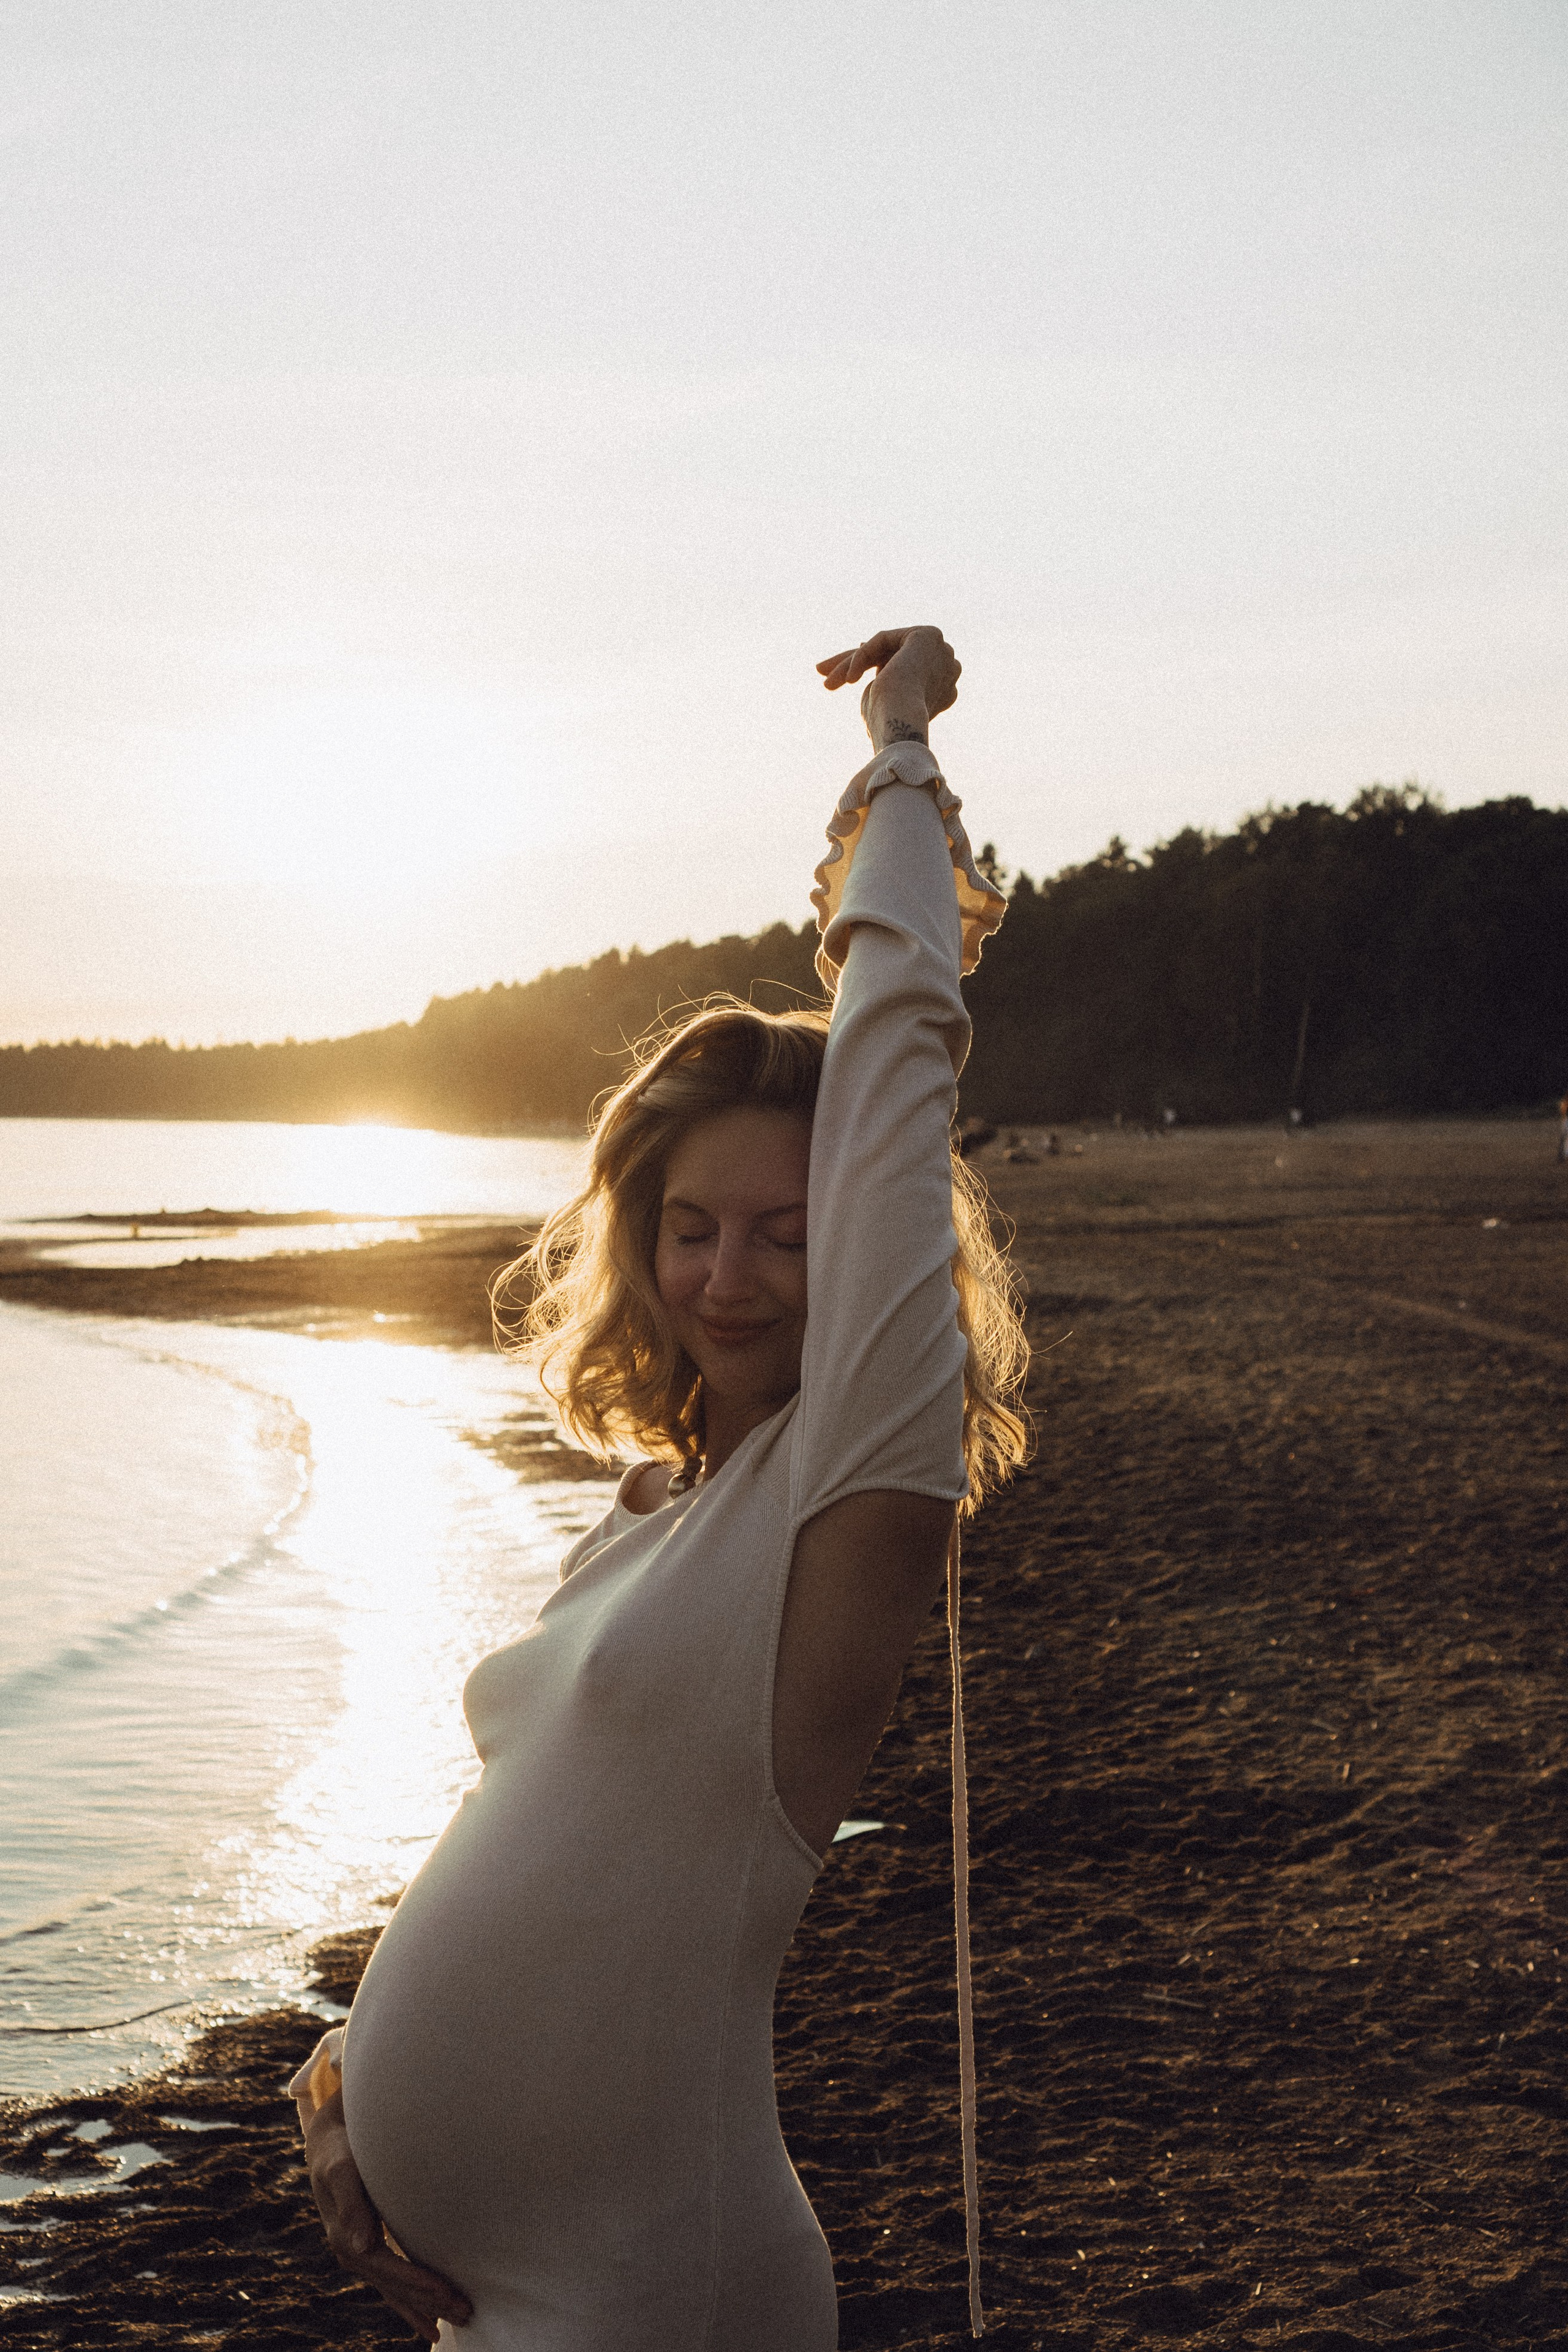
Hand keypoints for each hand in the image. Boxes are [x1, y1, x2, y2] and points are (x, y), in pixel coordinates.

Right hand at [299, 2087, 472, 2341]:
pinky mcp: (371, 2248)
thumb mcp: (341, 2171)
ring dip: (426, 2307)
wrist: (327, 2142)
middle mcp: (354, 2254)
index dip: (417, 2283)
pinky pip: (393, 2283)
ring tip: (458, 2321)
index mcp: (346, 2240)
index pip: (388, 2270)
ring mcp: (362, 2254)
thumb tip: (359, 2246)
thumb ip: (350, 2205)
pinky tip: (430, 2318)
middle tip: (467, 2313)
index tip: (446, 2292)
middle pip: (396, 2288)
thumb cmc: (338, 2151)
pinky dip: (412, 2302)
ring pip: (397, 2290)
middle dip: (430, 2302)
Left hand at [816, 627, 960, 750]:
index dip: (871, 669)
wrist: (900, 729)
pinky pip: (883, 640)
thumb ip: (882, 675)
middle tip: (823, 674)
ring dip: (850, 663)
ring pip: (886, 648)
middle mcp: (948, 666)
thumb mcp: (880, 697)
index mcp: (943, 687)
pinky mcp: (927, 636)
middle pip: (893, 656)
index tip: (846, 676)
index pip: (901, 667)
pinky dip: (861, 657)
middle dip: (854, 664)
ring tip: (825, 679)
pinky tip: (847, 679)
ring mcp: (941, 651)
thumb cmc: (887, 726)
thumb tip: (867, 650)